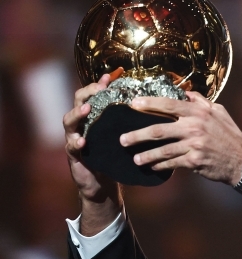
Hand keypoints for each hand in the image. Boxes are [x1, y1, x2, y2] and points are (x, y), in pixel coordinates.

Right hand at [63, 73, 119, 202]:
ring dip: (77, 114)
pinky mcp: (73, 155)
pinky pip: (71, 147)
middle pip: (78, 102)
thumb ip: (131, 123)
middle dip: (86, 93)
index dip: (99, 84)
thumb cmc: (114, 157)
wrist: (102, 183)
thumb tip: (155, 108)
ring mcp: (74, 138)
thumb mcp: (122, 137)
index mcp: (94, 118)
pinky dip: (76, 142)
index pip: (93, 95)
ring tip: (86, 109)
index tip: (109, 76)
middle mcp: (81, 124)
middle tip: (98, 89)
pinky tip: (82, 141)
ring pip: (69, 121)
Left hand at [120, 92, 241, 185]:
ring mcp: (194, 145)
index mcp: (199, 112)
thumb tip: (187, 93)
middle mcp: (194, 127)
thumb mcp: (220, 113)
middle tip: (122, 139)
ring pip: (162, 150)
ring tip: (135, 158)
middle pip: (158, 130)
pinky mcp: (194, 161)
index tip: (133, 104)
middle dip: (137, 135)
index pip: (169, 104)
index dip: (149, 103)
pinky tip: (152, 167)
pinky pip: (172, 163)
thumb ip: (202, 102)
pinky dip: (161, 166)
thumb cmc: (230, 135)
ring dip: (146, 155)